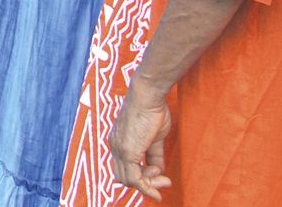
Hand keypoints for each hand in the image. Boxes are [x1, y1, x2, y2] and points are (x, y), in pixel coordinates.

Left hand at [107, 83, 173, 200]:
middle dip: (146, 183)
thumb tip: (159, 171)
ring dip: (150, 185)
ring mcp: (119, 149)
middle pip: (125, 177)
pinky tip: (162, 179)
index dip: (140, 177)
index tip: (158, 176)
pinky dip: (148, 185)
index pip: (124, 168)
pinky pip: (134, 179)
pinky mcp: (127, 151)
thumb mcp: (155, 138)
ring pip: (129, 180)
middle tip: (165, 181)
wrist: (148, 96)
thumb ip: (154, 155)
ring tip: (165, 180)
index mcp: (119, 141)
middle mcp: (115, 146)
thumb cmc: (152, 111)